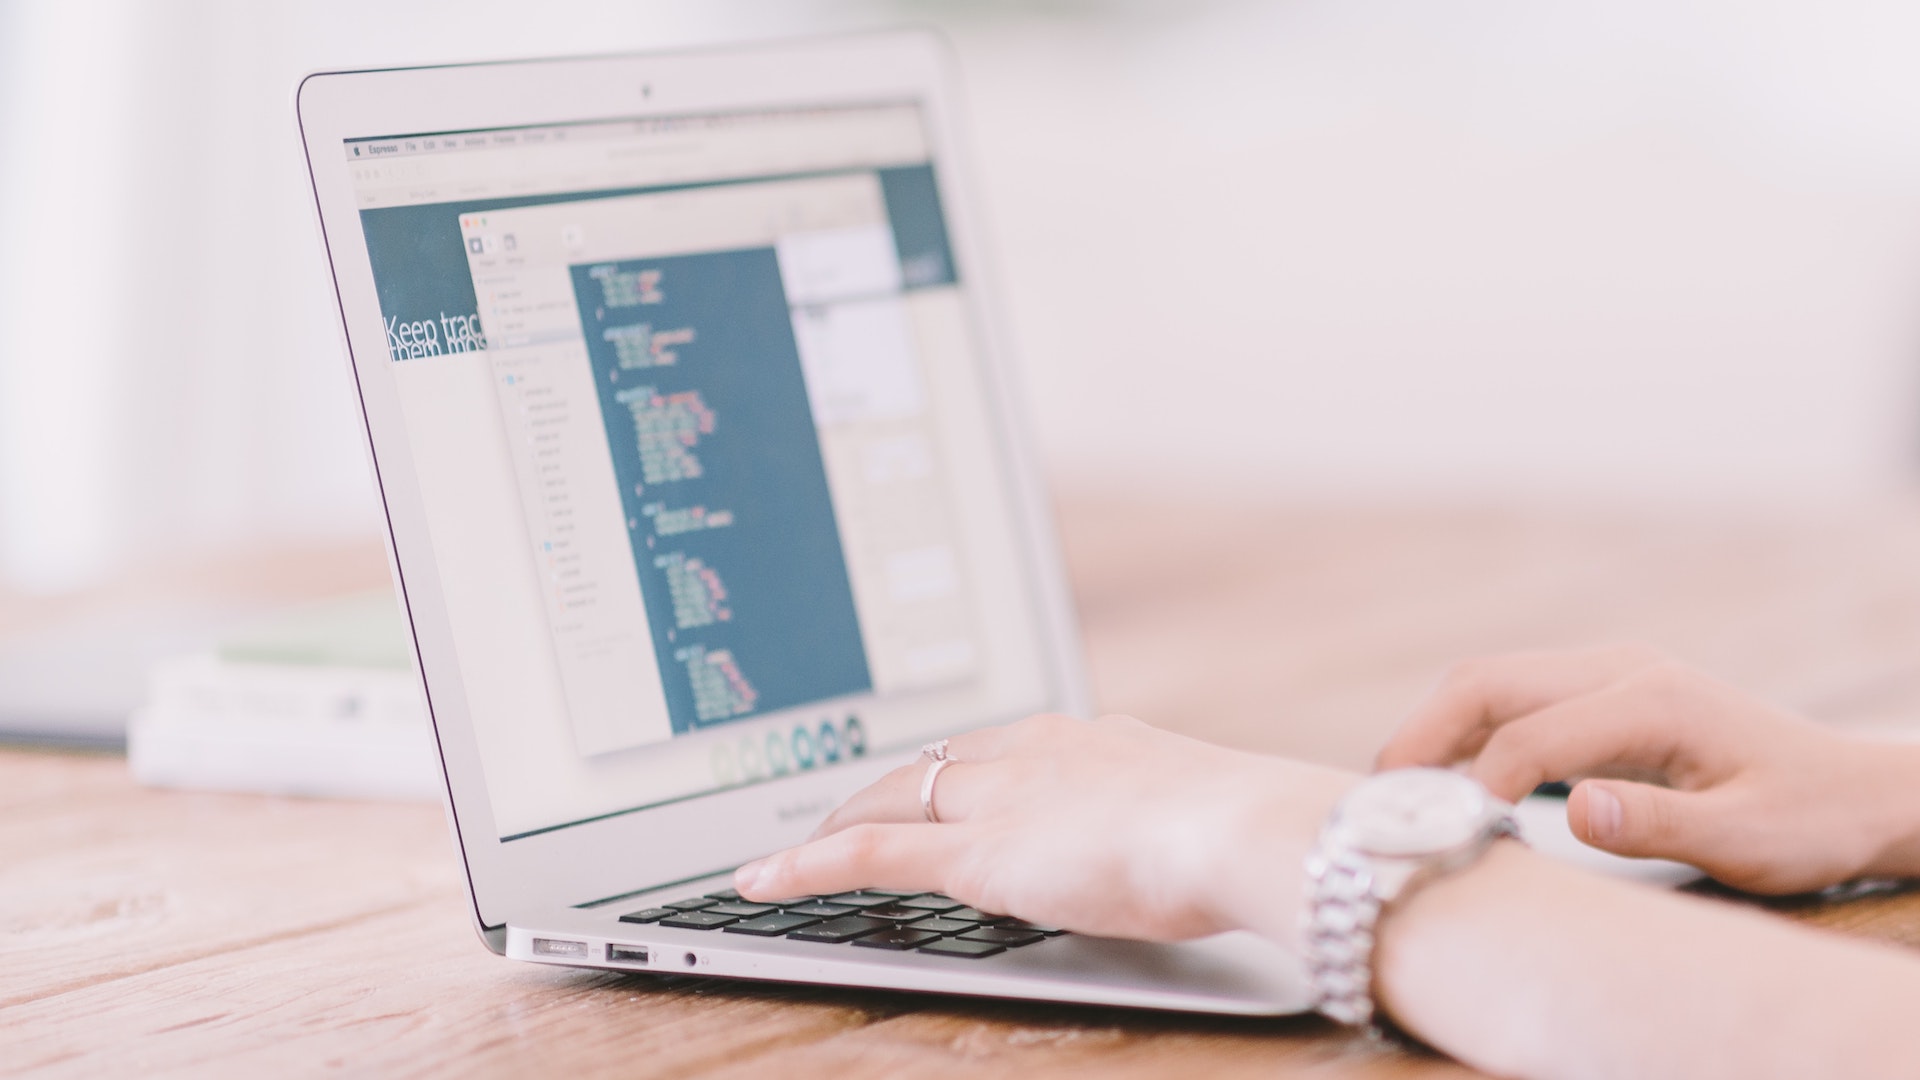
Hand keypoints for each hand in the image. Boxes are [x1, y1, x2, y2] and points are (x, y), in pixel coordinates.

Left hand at [735, 713, 1357, 942]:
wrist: (1245, 830)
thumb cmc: (1247, 831)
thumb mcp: (1197, 814)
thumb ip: (1162, 818)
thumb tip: (1170, 840)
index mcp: (1086, 737)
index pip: (991, 747)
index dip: (947, 770)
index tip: (931, 782)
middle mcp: (1030, 751)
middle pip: (929, 765)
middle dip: (878, 788)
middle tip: (839, 810)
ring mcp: (999, 798)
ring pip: (890, 799)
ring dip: (837, 822)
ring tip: (797, 848)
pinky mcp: (975, 853)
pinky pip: (868, 854)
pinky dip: (809, 865)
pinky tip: (765, 881)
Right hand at [1376, 645, 1919, 893]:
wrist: (1850, 791)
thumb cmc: (1804, 820)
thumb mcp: (1746, 840)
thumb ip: (1659, 825)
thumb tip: (1573, 811)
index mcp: (1653, 699)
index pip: (1529, 737)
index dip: (1473, 785)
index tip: (1438, 836)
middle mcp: (1622, 670)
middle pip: (1488, 682)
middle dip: (1421, 735)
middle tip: (1376, 796)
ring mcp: (1608, 676)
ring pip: (1489, 684)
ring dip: (1434, 730)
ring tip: (1394, 792)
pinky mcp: (1599, 696)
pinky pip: (1511, 702)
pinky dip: (1463, 734)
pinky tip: (1444, 781)